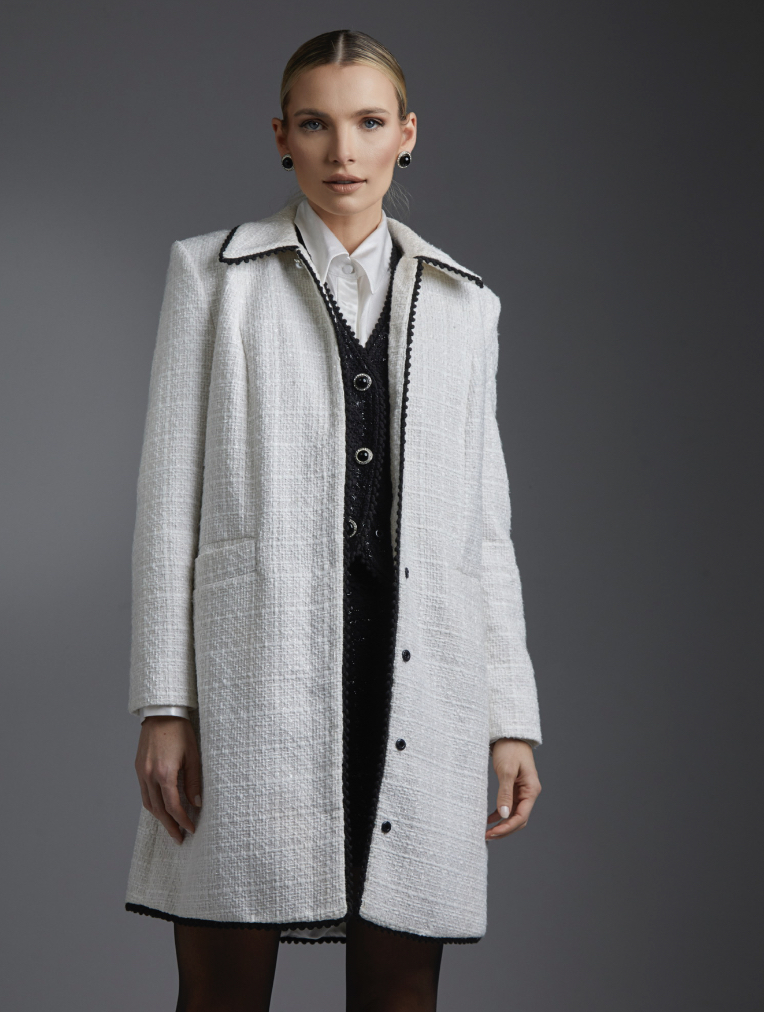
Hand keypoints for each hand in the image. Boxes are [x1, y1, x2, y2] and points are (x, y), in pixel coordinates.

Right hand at [135, 716, 201, 843]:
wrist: (161, 713)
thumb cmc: (180, 731)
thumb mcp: (193, 755)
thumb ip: (193, 781)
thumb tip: (196, 803)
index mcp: (165, 773)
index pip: (173, 805)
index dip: (183, 820)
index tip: (191, 828)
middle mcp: (149, 775)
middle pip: (158, 810)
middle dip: (170, 826)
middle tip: (179, 839)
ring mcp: (141, 772)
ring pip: (148, 804)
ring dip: (159, 819)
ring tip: (171, 828)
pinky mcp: (138, 768)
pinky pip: (143, 793)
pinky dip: (152, 805)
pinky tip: (160, 810)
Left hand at [486, 738, 540, 839]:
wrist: (509, 734)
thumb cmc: (510, 749)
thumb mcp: (506, 771)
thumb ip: (505, 793)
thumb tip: (504, 815)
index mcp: (531, 790)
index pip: (521, 816)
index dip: (507, 828)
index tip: (493, 833)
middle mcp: (529, 793)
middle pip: (519, 819)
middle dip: (504, 830)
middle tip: (487, 836)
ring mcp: (522, 791)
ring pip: (513, 814)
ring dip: (502, 824)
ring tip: (487, 832)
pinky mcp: (514, 788)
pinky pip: (508, 806)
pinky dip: (499, 814)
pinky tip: (488, 820)